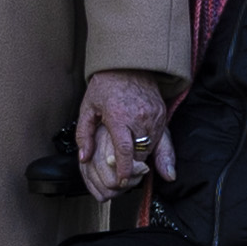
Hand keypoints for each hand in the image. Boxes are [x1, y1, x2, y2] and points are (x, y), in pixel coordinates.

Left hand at [72, 70, 173, 195]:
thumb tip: (84, 158)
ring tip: (130, 157)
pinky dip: (150, 144)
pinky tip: (139, 143)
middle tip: (124, 171)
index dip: (124, 169)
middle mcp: (139, 117)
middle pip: (140, 152)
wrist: (128, 64)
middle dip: (133, 165)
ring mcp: (154, 116)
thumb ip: (84, 135)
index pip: (125, 150)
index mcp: (119, 116)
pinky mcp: (162, 114)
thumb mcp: (88, 108)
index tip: (122, 181)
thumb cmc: (105, 86)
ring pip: (151, 147)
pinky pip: (159, 137)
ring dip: (141, 155)